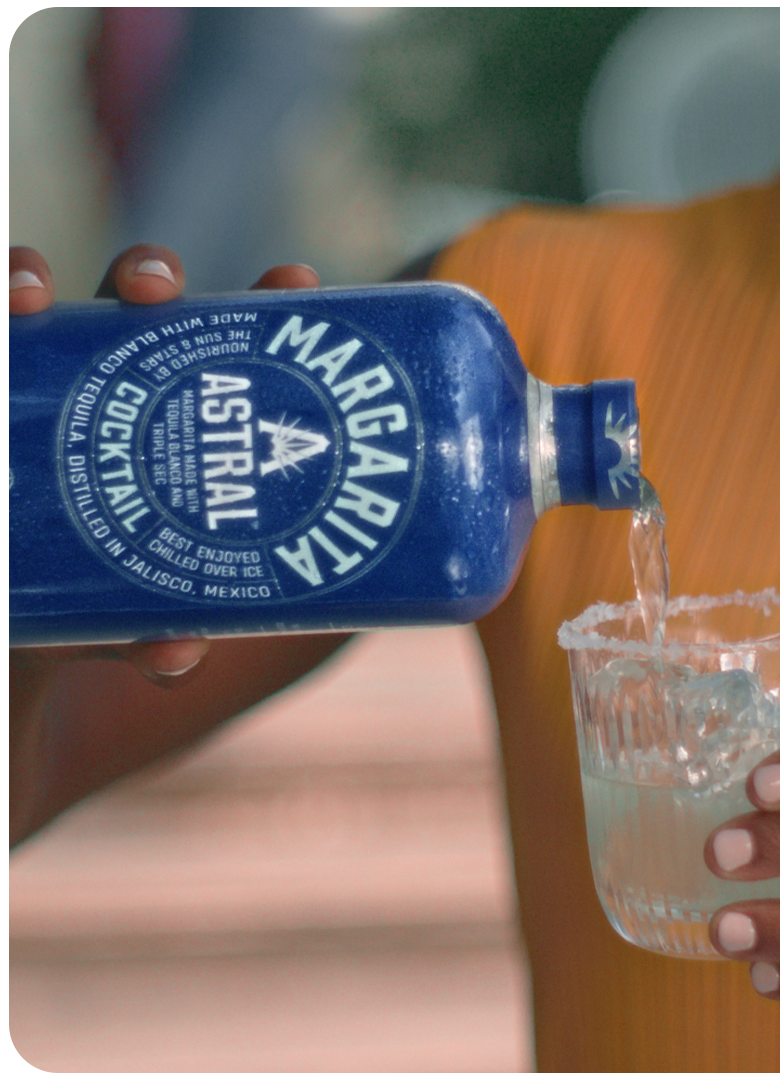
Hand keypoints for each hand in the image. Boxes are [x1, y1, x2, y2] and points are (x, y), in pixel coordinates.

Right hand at [10, 245, 345, 847]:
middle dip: (147, 276)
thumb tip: (176, 655)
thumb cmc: (116, 620)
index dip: (261, 308)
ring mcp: (43, 413)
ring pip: (38, 325)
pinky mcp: (0, 428)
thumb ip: (159, 632)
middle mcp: (112, 406)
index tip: (296, 279)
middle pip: (133, 314)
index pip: (228, 353)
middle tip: (157, 288)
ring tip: (28, 292)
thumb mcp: (144, 622)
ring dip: (28, 286)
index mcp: (183, 432)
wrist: (26, 652)